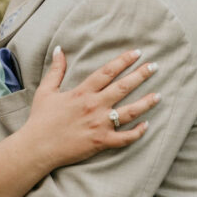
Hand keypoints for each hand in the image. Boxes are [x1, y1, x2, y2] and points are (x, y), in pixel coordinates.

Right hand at [26, 48, 159, 167]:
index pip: (107, 72)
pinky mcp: (101, 142)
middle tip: (155, 66)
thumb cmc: (40, 119)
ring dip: (146, 103)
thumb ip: (56, 70)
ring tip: (158, 96)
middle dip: (141, 75)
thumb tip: (60, 50)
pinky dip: (137, 132)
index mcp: (82, 92)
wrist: (37, 147)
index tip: (136, 53)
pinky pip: (124, 138)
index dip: (123, 61)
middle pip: (123, 87)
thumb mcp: (46, 91)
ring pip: (129, 112)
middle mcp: (94, 106)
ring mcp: (99, 124)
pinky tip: (146, 125)